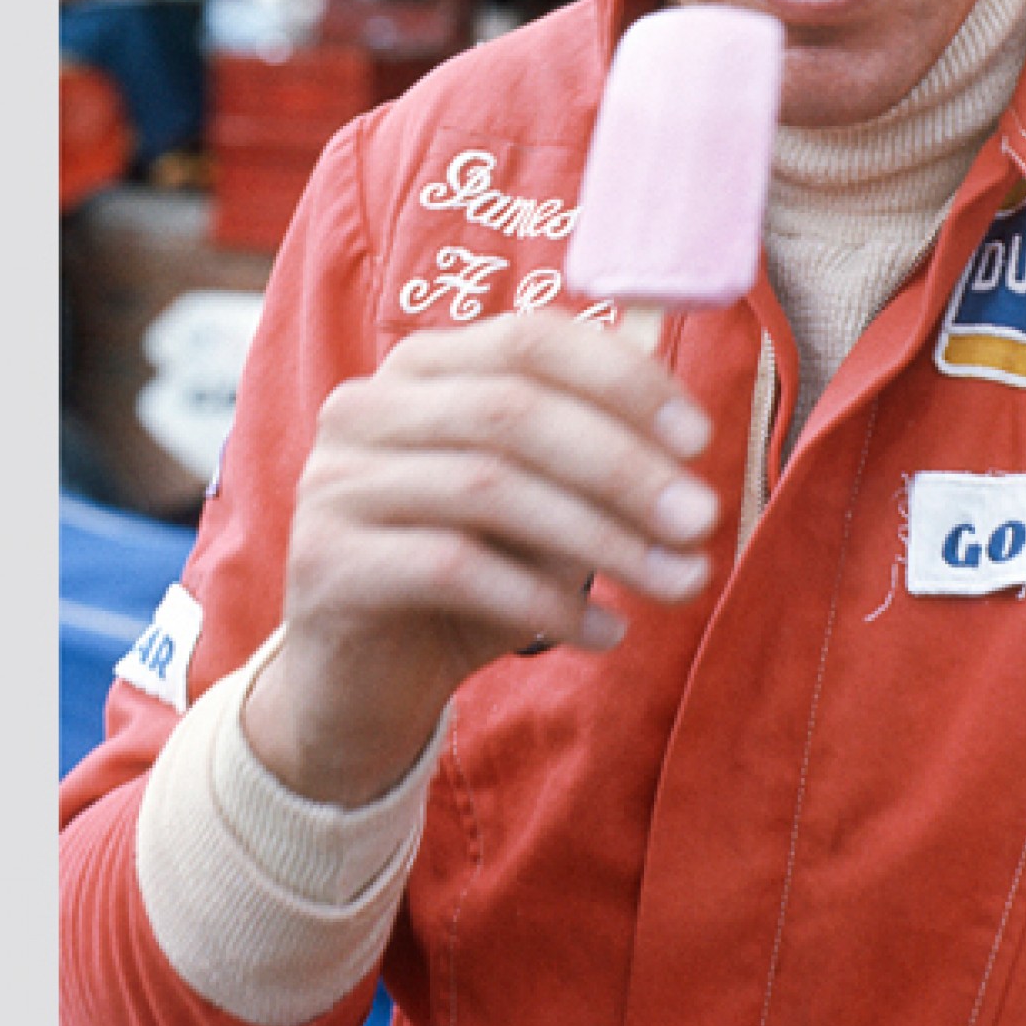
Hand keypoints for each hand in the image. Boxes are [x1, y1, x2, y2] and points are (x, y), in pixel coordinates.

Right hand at [242, 310, 717, 806]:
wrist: (360, 686)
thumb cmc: (467, 578)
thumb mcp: (536, 506)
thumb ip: (589, 460)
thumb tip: (681, 453)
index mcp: (424, 367)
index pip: (531, 339)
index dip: (621, 380)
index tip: (698, 438)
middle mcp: (366, 407)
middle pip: (514, 411)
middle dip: (623, 466)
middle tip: (701, 521)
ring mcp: (336, 480)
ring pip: (490, 487)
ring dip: (602, 539)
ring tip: (677, 583)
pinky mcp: (325, 560)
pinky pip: (453, 568)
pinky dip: (544, 600)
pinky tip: (606, 633)